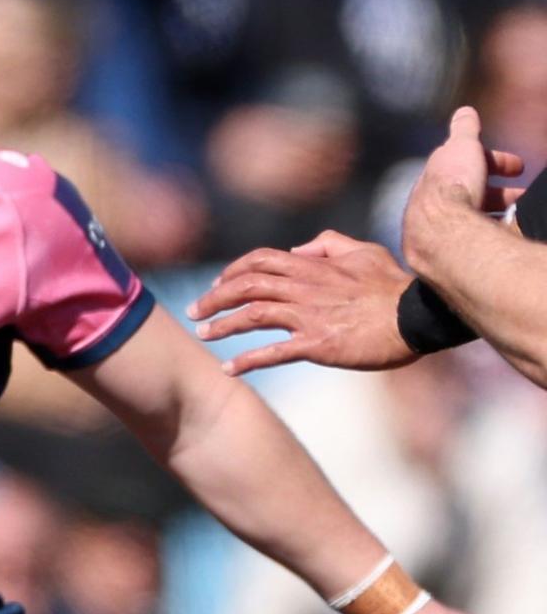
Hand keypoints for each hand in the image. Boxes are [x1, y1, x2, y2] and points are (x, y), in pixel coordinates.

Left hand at [188, 231, 414, 374]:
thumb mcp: (365, 251)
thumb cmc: (395, 286)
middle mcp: (304, 288)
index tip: (218, 283)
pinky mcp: (317, 345)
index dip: (233, 271)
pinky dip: (246, 361)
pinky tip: (228, 369)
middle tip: (194, 311)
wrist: (419, 316)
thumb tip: (299, 248)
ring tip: (202, 335)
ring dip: (221, 325)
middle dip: (214, 298)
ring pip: (251, 316)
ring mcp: (308, 316)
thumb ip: (330, 244)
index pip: (260, 261)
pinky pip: (272, 353)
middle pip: (246, 286)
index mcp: (313, 267)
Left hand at [401, 107, 524, 275]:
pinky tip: (508, 237)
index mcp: (432, 182)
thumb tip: (464, 112)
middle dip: (499, 192)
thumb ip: (464, 131)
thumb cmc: (451, 187)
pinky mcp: (446, 259)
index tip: (519, 166)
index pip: (463, 167)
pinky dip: (493, 236)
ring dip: (499, 214)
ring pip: (473, 221)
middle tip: (523, 194)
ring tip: (522, 215)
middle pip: (469, 197)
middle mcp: (430, 210)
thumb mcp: (461, 149)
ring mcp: (438, 235)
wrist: (442, 234)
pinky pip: (474, 244)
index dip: (492, 161)